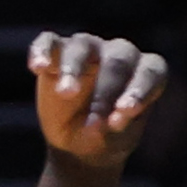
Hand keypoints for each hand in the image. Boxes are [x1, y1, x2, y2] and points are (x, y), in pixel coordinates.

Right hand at [27, 33, 169, 176]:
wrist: (78, 144)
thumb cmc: (106, 136)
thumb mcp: (117, 138)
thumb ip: (117, 126)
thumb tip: (107, 121)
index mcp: (144, 73)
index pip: (150, 72)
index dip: (139, 90)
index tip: (124, 112)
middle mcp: (119, 54)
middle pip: (117, 61)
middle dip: (106, 92)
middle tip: (93, 123)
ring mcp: (88, 49)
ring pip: (82, 46)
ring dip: (74, 69)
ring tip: (65, 93)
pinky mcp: (56, 52)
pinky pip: (48, 42)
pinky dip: (42, 51)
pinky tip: (37, 67)